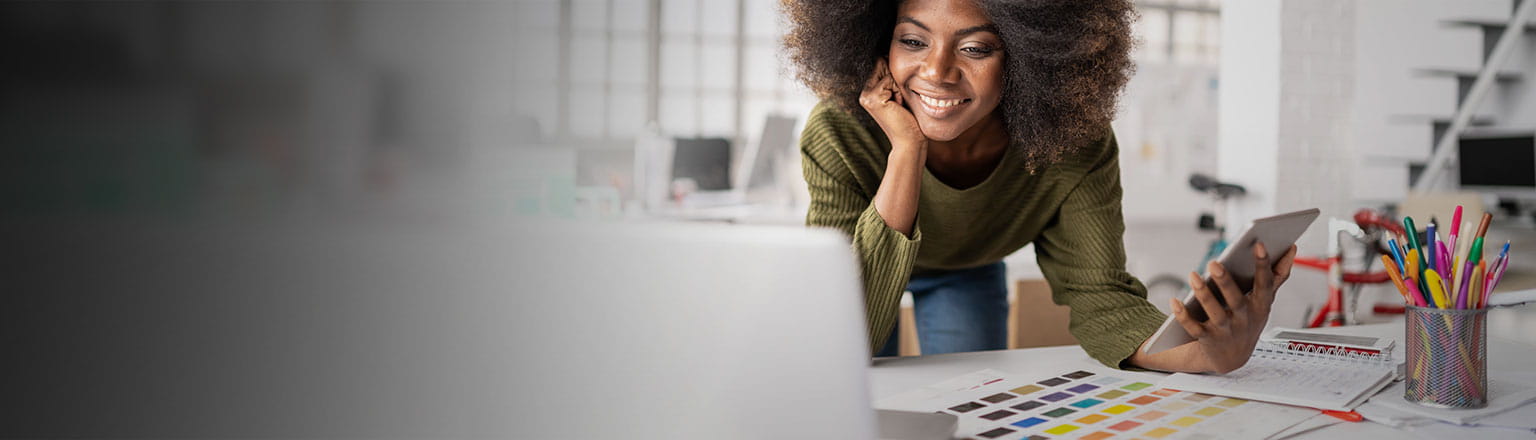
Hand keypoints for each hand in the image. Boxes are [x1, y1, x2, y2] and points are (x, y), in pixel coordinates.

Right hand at [858, 58, 925, 150]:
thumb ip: (893, 78)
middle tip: (899, 102)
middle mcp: (864, 94)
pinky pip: (890, 81)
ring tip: (899, 105)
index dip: (895, 75)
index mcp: (868, 93)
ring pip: (888, 73)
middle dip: (896, 79)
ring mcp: (866, 96)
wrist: (909, 141)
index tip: (899, 97)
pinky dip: (898, 92)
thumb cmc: (909, 120)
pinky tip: (898, 106)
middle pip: (883, 65)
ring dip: (899, 86)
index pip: (881, 65)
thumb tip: (890, 55)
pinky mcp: (873, 98)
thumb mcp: (900, 94)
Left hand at [1167, 242, 1297, 373]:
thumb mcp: (1265, 301)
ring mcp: (1225, 330)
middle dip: (1226, 282)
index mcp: (1260, 306)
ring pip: (1214, 313)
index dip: (1263, 264)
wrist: (1232, 358)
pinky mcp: (1206, 339)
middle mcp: (1244, 319)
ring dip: (1203, 294)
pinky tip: (1174, 301)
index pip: (1265, 283)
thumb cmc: (1248, 320)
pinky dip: (1183, 315)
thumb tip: (1292, 248)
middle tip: (1214, 262)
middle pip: (1236, 299)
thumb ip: (1278, 275)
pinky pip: (1193, 328)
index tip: (1259, 243)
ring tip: (1193, 275)